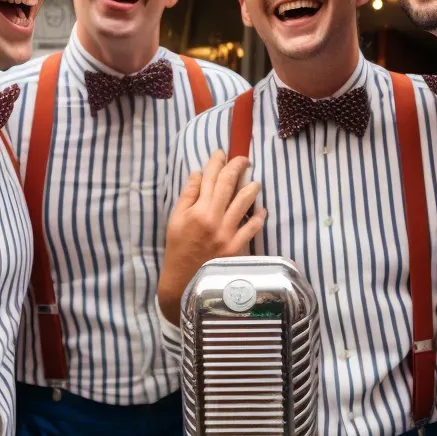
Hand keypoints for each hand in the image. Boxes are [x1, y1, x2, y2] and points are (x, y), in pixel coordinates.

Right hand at [158, 150, 266, 324]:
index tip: (222, 153)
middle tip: (244, 159)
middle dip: (237, 167)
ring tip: (255, 182)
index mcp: (196, 210)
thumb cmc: (177, 249)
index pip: (209, 178)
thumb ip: (187, 196)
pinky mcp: (236, 247)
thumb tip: (198, 174)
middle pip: (229, 185)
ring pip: (244, 202)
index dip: (217, 162)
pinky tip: (261, 210)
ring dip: (252, 188)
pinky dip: (259, 216)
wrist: (184, 281)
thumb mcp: (175, 220)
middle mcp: (213, 219)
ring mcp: (226, 233)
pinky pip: (252, 227)